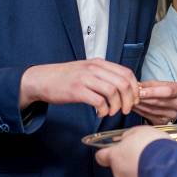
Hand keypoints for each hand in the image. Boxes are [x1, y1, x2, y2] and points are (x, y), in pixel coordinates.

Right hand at [20, 59, 138, 116]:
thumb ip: (103, 75)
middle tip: (126, 110)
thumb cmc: (65, 78)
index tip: (134, 100)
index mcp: (99, 63)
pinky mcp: (77, 90)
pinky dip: (104, 110)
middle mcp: (94, 68)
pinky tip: (100, 113)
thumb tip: (123, 88)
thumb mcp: (86, 70)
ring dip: (116, 106)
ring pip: (113, 92)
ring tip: (111, 112)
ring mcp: (85, 78)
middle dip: (129, 99)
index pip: (126, 73)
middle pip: (123, 83)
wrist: (41, 80)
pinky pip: (99, 101)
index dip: (135, 88)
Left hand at [95, 125, 166, 176]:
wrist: (168, 167)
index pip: (101, 156)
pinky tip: (157, 172)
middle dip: (127, 161)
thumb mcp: (140, 131)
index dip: (106, 153)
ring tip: (151, 163)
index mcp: (115, 156)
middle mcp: (119, 173)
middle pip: (117, 167)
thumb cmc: (153, 148)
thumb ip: (129, 136)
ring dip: (138, 170)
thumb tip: (126, 138)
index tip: (111, 150)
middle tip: (140, 153)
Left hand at [133, 80, 176, 124]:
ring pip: (153, 110)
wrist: (163, 101)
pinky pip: (150, 116)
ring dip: (140, 105)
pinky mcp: (164, 122)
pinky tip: (135, 106)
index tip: (140, 91)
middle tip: (132, 96)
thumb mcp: (156, 84)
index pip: (168, 91)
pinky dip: (140, 111)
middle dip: (143, 98)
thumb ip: (147, 85)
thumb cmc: (159, 90)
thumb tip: (136, 87)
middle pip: (159, 101)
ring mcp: (172, 114)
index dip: (153, 91)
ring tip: (131, 100)